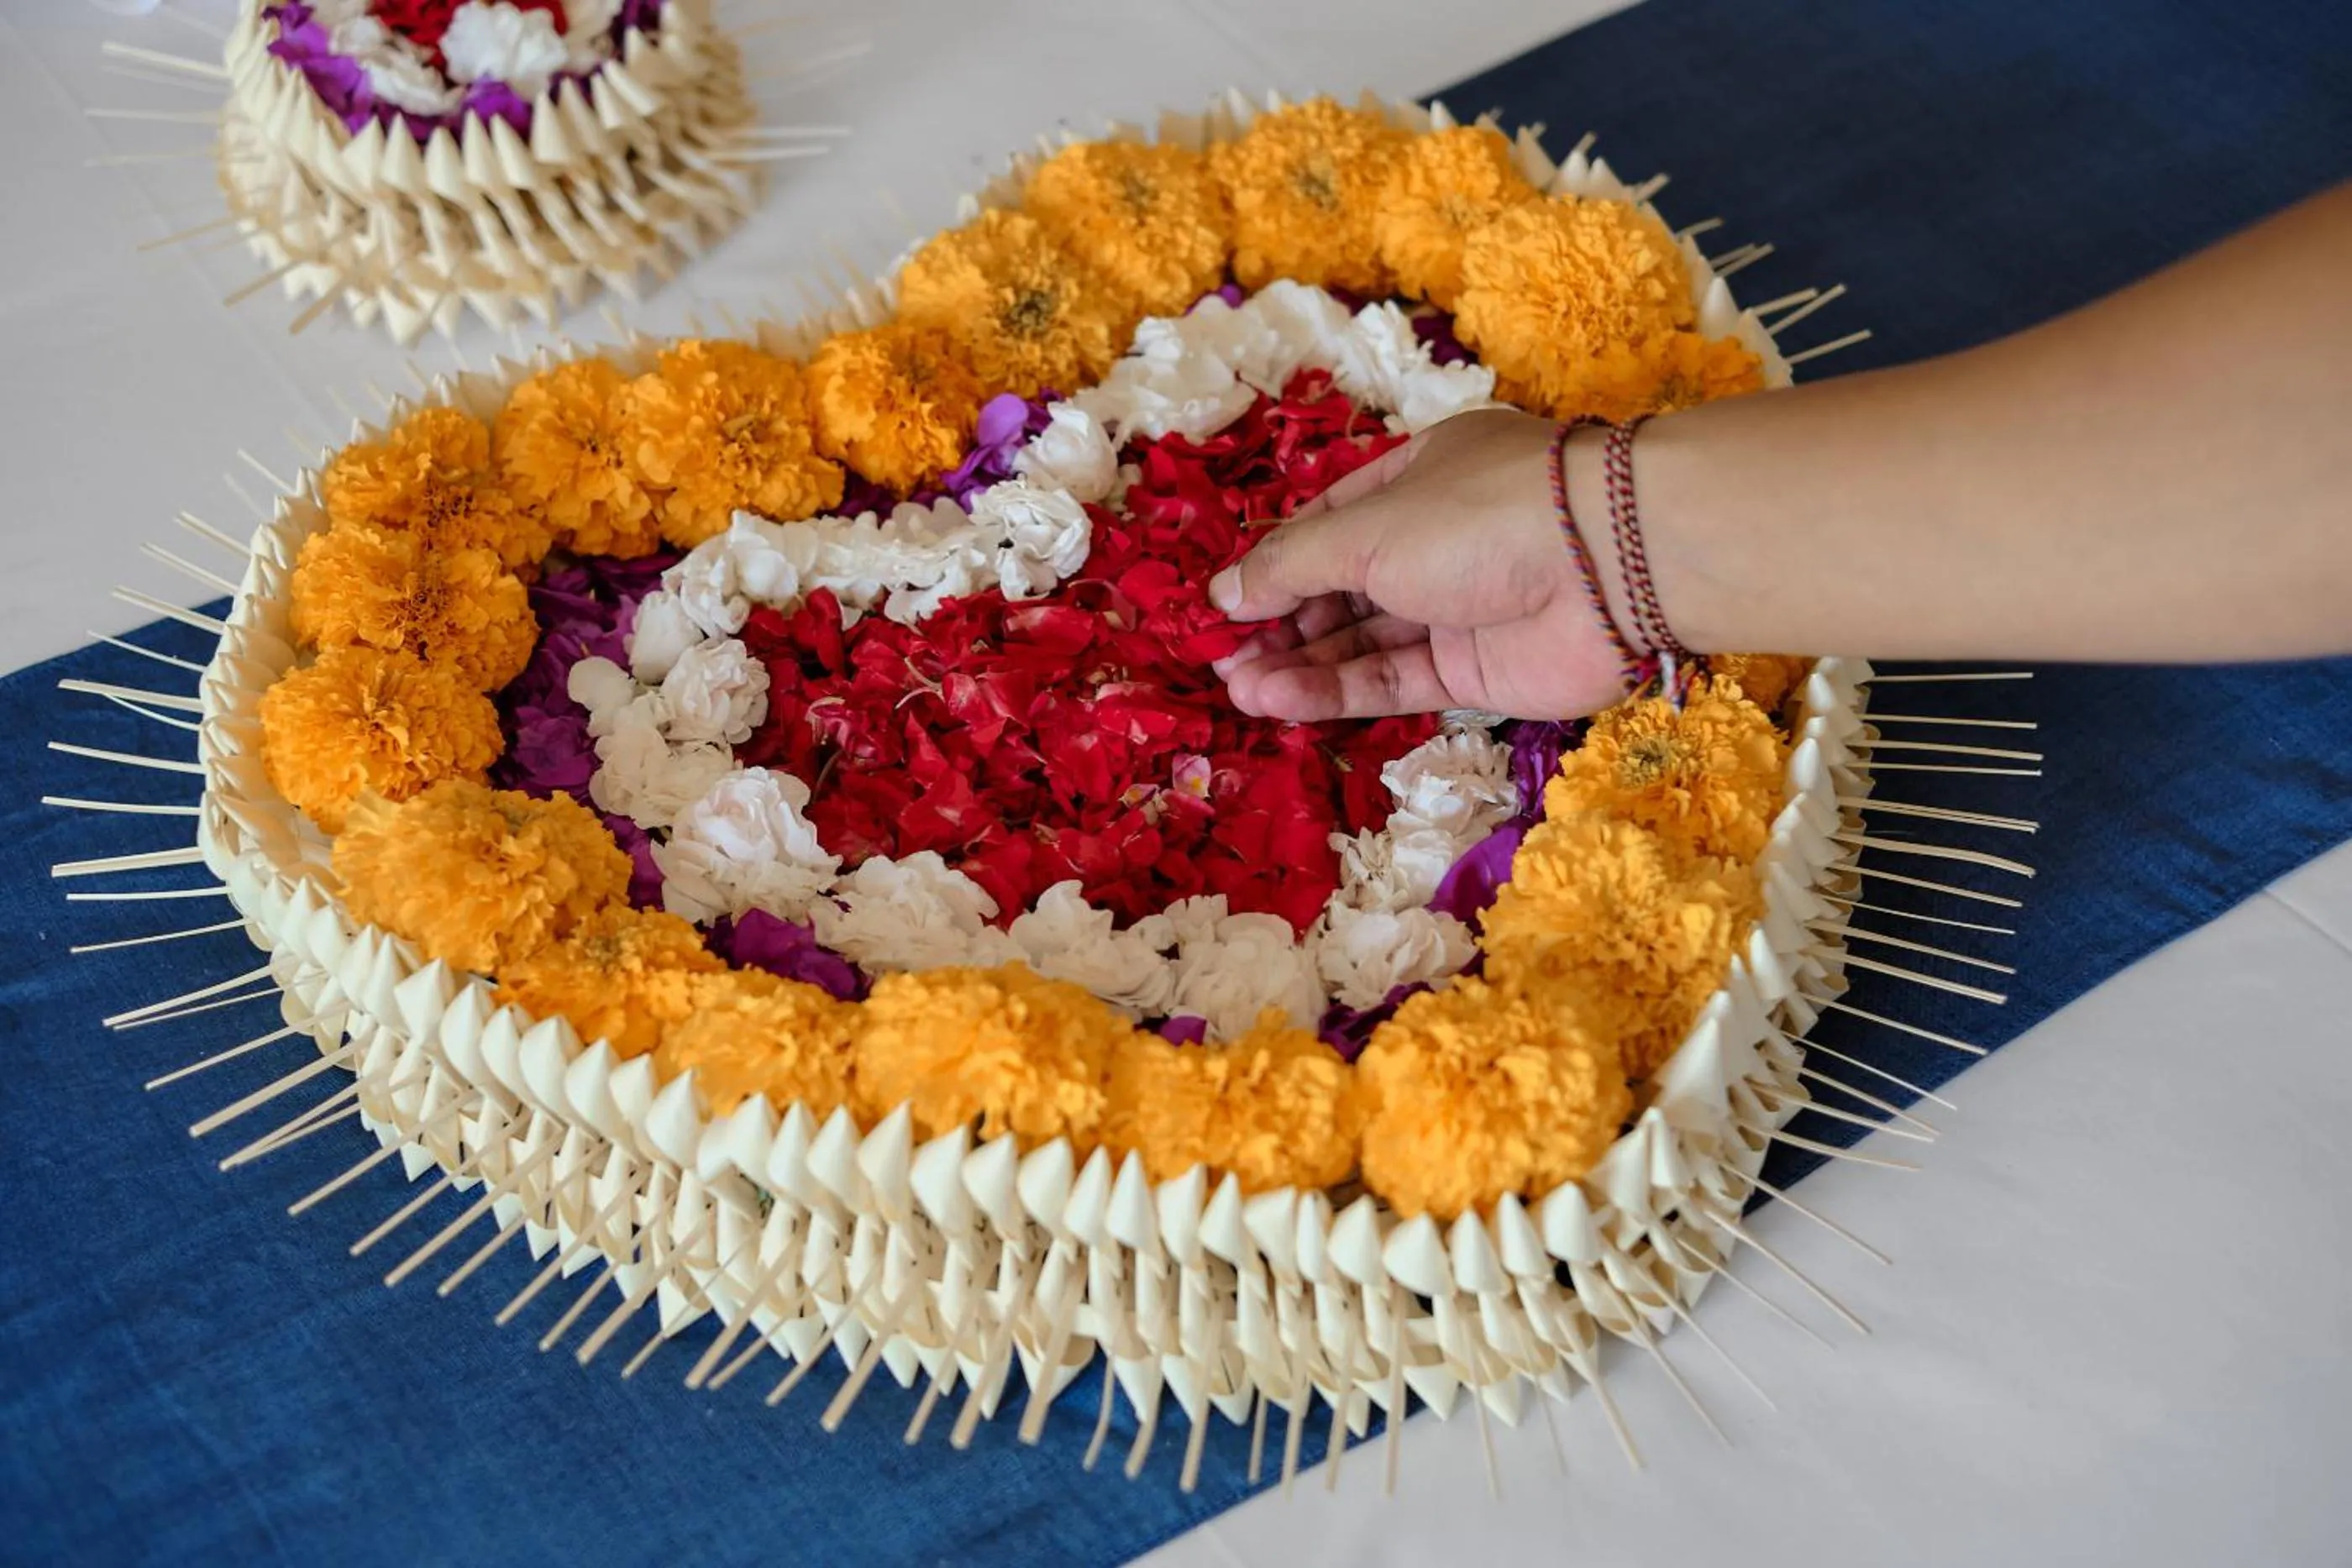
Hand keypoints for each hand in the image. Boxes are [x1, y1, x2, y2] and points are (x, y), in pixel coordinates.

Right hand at [1209, 408, 1629, 720]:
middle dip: (1280, 622)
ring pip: (1364, 640)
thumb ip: (1291, 567)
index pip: (1328, 523)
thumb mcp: (1366, 529)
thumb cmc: (1478, 516)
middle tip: (1220, 658)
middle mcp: (1436, 541)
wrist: (1611, 566)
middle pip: (1342, 587)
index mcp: (1416, 478)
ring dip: (1299, 662)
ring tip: (1237, 686)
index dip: (1273, 564)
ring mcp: (1459, 609)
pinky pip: (1394, 680)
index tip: (1221, 605)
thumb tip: (1223, 595)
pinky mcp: (1477, 673)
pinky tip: (1279, 700)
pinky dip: (1337, 690)